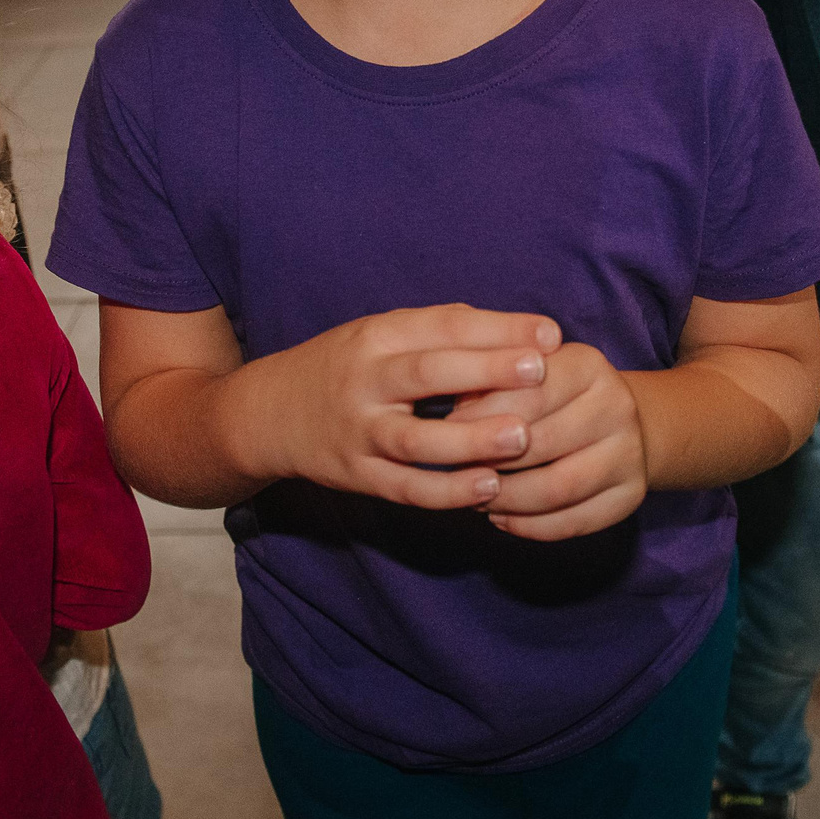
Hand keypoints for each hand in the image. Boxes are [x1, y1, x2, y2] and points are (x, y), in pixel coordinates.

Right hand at [258, 305, 559, 510]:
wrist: (269, 414)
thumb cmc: (345, 366)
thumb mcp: (380, 333)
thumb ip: (440, 331)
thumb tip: (517, 331)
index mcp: (376, 335)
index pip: (442, 326)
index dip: (497, 328)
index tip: (550, 333)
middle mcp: (364, 380)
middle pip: (426, 373)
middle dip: (485, 371)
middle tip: (539, 371)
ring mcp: (358, 432)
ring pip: (416, 440)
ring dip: (470, 440)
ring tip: (521, 437)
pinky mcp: (357, 476)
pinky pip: (406, 488)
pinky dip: (447, 492)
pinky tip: (488, 489)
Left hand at [463, 342, 648, 540]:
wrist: (617, 418)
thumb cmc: (552, 392)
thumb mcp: (526, 371)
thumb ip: (492, 382)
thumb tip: (454, 419)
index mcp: (588, 365)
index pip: (530, 393)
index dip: (483, 415)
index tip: (448, 429)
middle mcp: (617, 406)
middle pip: (541, 444)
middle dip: (491, 462)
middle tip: (455, 472)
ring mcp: (630, 452)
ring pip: (557, 489)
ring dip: (507, 500)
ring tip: (475, 498)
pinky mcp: (632, 494)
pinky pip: (574, 522)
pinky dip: (530, 526)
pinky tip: (501, 517)